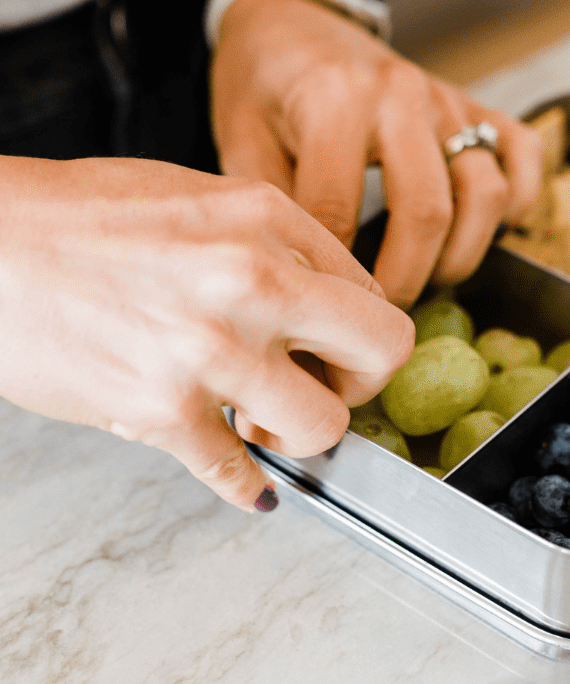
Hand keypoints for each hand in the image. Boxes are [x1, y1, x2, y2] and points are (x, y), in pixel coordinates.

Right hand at [0, 157, 412, 510]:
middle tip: (324, 388)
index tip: (337, 352)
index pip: (373, 296)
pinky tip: (247, 482)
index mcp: (266, 220)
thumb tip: (325, 298)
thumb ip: (273, 243)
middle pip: (381, 354)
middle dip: (358, 383)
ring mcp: (210, 350)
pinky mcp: (161, 410)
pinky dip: (248, 486)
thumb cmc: (74, 216)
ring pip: (323, 427)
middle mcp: (252, 281)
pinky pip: (238, 475)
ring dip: (300, 437)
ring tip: (263, 422)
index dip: (358, 334)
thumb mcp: (197, 196)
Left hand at [209, 0, 542, 307]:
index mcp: (334, 100)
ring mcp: (446, 99)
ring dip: (464, 252)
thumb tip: (304, 284)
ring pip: (487, 192)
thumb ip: (271, 208)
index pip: (342, 214)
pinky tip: (483, 229)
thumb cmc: (262, 82)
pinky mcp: (476, 105)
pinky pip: (524, 157)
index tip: (330, 307)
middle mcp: (400, 95)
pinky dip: (519, 200)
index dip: (337, 276)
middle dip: (408, 279)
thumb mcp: (238, 140)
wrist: (292, 16)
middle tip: (384, 311)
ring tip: (431, 276)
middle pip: (429, 212)